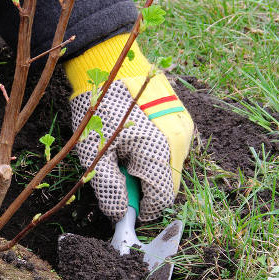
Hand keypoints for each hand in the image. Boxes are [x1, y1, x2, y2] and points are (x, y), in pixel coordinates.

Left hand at [71, 77, 190, 221]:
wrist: (110, 65)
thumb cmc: (99, 108)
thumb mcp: (94, 151)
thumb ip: (108, 187)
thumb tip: (118, 214)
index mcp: (158, 150)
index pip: (161, 198)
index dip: (143, 210)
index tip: (124, 210)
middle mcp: (179, 141)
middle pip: (167, 184)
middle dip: (144, 188)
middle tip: (118, 174)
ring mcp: (183, 128)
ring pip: (169, 167)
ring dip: (148, 170)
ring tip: (123, 152)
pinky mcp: (181, 119)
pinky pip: (171, 149)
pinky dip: (153, 154)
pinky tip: (134, 141)